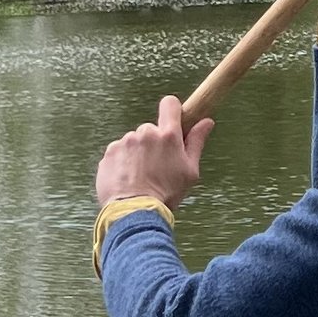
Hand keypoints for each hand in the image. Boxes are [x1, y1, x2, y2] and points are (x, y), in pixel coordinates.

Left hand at [96, 96, 214, 211]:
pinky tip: (127, 180)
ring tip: (140, 177)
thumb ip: (197, 142)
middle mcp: (145, 133)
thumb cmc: (166, 193)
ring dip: (137, 153)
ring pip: (133, 142)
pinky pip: (118, 152)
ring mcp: (125, 142)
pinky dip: (122, 162)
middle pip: (151, 129)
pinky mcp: (109, 153)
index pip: (170, 104)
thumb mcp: (190, 171)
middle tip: (156, 166)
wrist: (135, 212)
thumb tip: (207, 121)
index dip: (172, 110)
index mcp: (168, 135)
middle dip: (153, 143)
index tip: (174, 122)